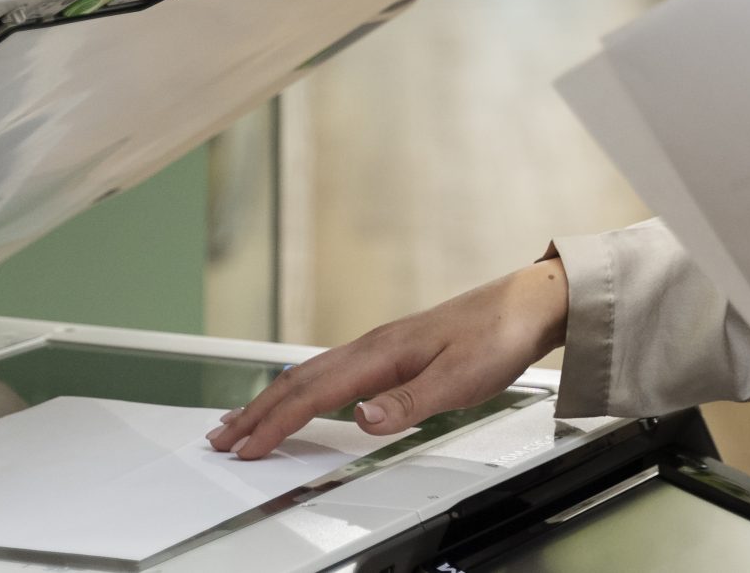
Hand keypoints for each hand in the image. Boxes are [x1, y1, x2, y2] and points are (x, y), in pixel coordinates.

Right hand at [207, 259, 569, 459]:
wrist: (529, 303)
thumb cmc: (499, 337)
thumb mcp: (461, 380)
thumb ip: (409, 403)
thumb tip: (361, 419)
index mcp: (383, 354)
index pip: (315, 395)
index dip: (275, 423)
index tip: (245, 447)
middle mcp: (374, 345)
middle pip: (301, 380)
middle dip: (257, 411)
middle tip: (221, 437)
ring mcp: (382, 345)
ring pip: (313, 373)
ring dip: (273, 398)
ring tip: (243, 419)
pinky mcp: (394, 348)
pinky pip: (332, 370)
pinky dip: (303, 387)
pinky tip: (302, 395)